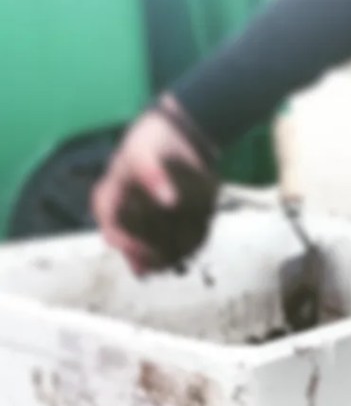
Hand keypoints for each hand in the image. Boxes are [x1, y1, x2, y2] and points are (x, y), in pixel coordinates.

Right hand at [91, 95, 217, 275]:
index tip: (136, 248)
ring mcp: (146, 220)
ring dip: (159, 259)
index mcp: (110, 196)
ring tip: (171, 265)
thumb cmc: (151, 141)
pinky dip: (179, 250)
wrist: (178, 137)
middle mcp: (126, 212)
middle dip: (141, 257)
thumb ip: (151, 173)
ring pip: (149, 247)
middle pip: (129, 243)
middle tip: (154, 267)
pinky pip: (171, 241)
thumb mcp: (144, 149)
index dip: (120, 240)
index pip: (108, 223)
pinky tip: (187, 254)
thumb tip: (168, 201)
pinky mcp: (168, 222)